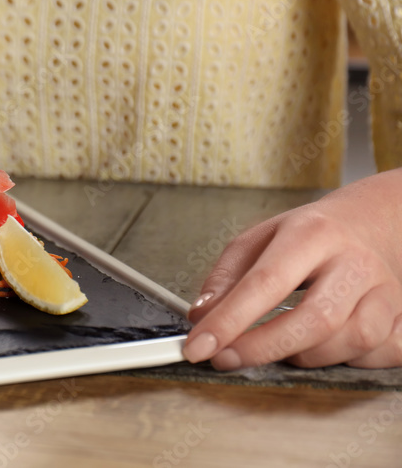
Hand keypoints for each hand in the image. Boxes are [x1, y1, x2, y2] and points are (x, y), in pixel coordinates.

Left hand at [183, 170, 401, 369]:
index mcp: (311, 233)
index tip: (199, 346)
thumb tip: (201, 315)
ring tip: (277, 344)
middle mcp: (354, 261)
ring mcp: (386, 290)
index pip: (265, 282)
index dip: (228, 320)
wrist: (374, 221)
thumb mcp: (259, 238)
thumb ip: (226, 276)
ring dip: (304, 355)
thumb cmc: (311, 234)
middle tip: (225, 358)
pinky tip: (326, 346)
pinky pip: (381, 353)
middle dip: (263, 348)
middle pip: (314, 319)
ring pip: (351, 342)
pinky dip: (350, 360)